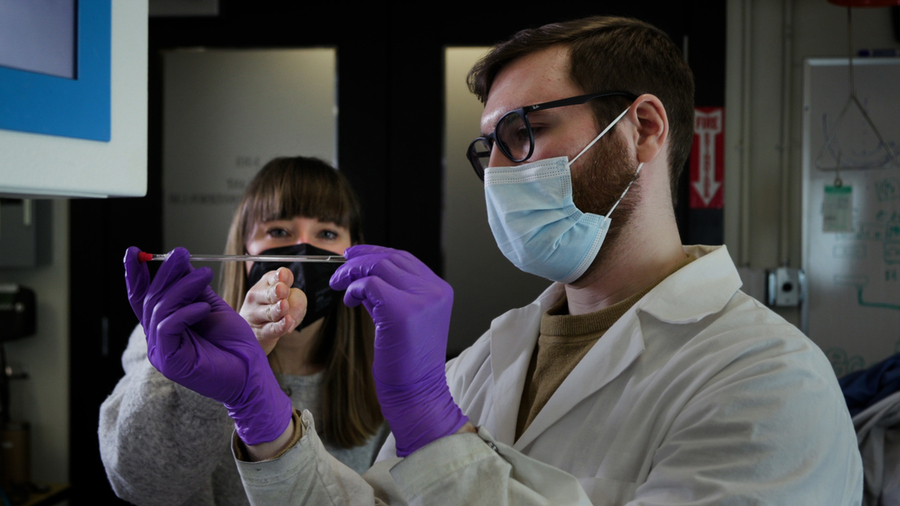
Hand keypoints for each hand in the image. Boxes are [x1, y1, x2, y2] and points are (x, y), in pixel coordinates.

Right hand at [123, 247, 292, 444]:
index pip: (142, 298)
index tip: (134, 251)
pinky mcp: (170, 362)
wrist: (251, 374)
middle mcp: (158, 339)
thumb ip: (194, 290)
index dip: (135, 275)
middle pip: (150, 299)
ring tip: (205, 275)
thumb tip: (180, 262)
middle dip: (165, 273)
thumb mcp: (213, 308)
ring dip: (182, 288)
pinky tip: (203, 307)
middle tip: (181, 253)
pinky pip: (168, 328)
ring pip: (159, 310)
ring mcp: (161, 352)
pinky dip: (184, 313)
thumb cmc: (235, 345)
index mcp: (165, 327)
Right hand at [240, 267, 307, 353]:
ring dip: (278, 309)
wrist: (257, 332)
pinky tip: (287, 321)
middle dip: (276, 292)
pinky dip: (280, 326)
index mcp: (266, 284)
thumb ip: (297, 299)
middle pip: (269, 294)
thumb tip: (292, 312)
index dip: (280, 277)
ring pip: (270, 312)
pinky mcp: (261, 333)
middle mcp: (257, 297)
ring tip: (284, 305)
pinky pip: (272, 329)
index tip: (284, 274)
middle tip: (283, 289)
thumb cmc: (279, 309)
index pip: (273, 278)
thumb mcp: (293, 298)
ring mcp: (256, 316)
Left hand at [330, 245, 467, 455]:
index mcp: (440, 291)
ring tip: (339, 286)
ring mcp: (421, 299)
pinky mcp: (402, 311)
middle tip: (339, 270)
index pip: (405, 259)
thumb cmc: (407, 363)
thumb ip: (389, 293)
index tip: (353, 255)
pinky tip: (349, 302)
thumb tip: (362, 275)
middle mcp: (434, 290)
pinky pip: (370, 285)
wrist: (417, 393)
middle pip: (391, 258)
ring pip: (379, 267)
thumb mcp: (404, 319)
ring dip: (352, 272)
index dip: (376, 252)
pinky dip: (354, 289)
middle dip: (360, 259)